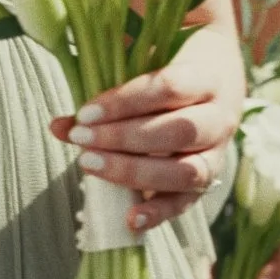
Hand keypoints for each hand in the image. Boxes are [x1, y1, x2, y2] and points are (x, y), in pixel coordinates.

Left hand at [49, 22, 244, 232]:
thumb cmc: (172, 63)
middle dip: (124, 138)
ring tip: (90, 166)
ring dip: (135, 172)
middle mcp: (220, 117)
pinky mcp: (207, 180)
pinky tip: (130, 220)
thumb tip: (59, 126)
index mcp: (207, 77)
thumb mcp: (147, 59)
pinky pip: (186, 202)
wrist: (218, 76)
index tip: (85, 113)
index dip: (125, 101)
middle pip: (180, 131)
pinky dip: (158, 213)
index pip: (169, 88)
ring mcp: (217, 152)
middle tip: (81, 138)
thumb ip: (109, 88)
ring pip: (186, 171)